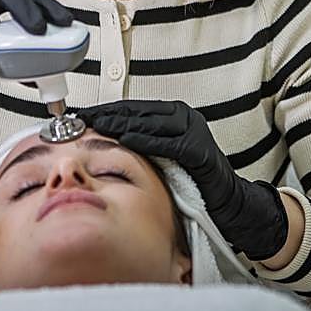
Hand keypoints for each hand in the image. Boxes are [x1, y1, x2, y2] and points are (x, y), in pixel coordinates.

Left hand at [81, 99, 287, 260]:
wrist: (227, 202)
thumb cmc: (192, 180)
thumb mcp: (160, 155)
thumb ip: (139, 142)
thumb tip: (103, 136)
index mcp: (174, 115)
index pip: (133, 107)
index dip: (107, 109)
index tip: (83, 113)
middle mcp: (184, 117)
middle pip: (139, 112)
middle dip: (109, 114)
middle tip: (83, 117)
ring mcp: (193, 131)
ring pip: (151, 123)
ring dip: (122, 123)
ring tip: (98, 125)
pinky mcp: (199, 150)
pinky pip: (168, 143)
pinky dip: (147, 141)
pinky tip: (127, 140)